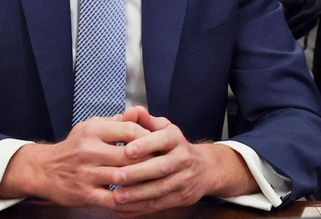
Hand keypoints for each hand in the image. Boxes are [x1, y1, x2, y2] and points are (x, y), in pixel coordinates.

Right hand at [0, 117, 152, 207]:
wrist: (45, 169)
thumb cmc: (74, 147)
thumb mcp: (91, 127)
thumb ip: (116, 121)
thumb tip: (139, 111)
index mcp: (93, 130)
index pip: (130, 130)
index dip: (148, 137)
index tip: (160, 143)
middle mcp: (89, 150)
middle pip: (130, 155)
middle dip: (151, 160)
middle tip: (166, 163)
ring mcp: (87, 173)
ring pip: (124, 177)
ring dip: (143, 180)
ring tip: (158, 180)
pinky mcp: (86, 193)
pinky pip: (114, 198)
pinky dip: (130, 199)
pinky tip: (140, 197)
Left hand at [107, 107, 254, 216]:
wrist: (203, 169)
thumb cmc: (174, 146)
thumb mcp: (163, 128)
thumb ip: (145, 120)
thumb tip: (130, 111)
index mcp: (176, 139)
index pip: (163, 140)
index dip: (146, 144)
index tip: (127, 149)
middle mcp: (183, 159)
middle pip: (161, 167)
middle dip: (138, 173)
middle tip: (116, 176)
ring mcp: (183, 180)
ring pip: (160, 189)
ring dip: (138, 194)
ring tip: (117, 196)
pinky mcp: (180, 197)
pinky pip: (159, 204)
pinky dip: (141, 208)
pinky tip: (124, 209)